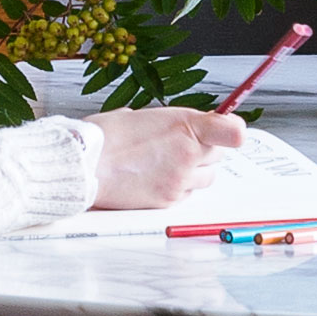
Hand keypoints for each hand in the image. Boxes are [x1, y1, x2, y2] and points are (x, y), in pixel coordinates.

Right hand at [84, 104, 245, 211]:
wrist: (83, 164)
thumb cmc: (106, 136)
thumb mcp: (144, 115)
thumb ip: (175, 124)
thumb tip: (190, 129)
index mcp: (184, 124)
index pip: (233, 132)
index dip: (233, 131)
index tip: (229, 130)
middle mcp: (188, 153)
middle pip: (219, 155)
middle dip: (205, 151)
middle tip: (180, 146)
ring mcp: (180, 180)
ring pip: (207, 178)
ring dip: (194, 171)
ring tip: (166, 164)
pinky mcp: (169, 200)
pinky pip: (187, 195)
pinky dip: (178, 188)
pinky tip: (155, 178)